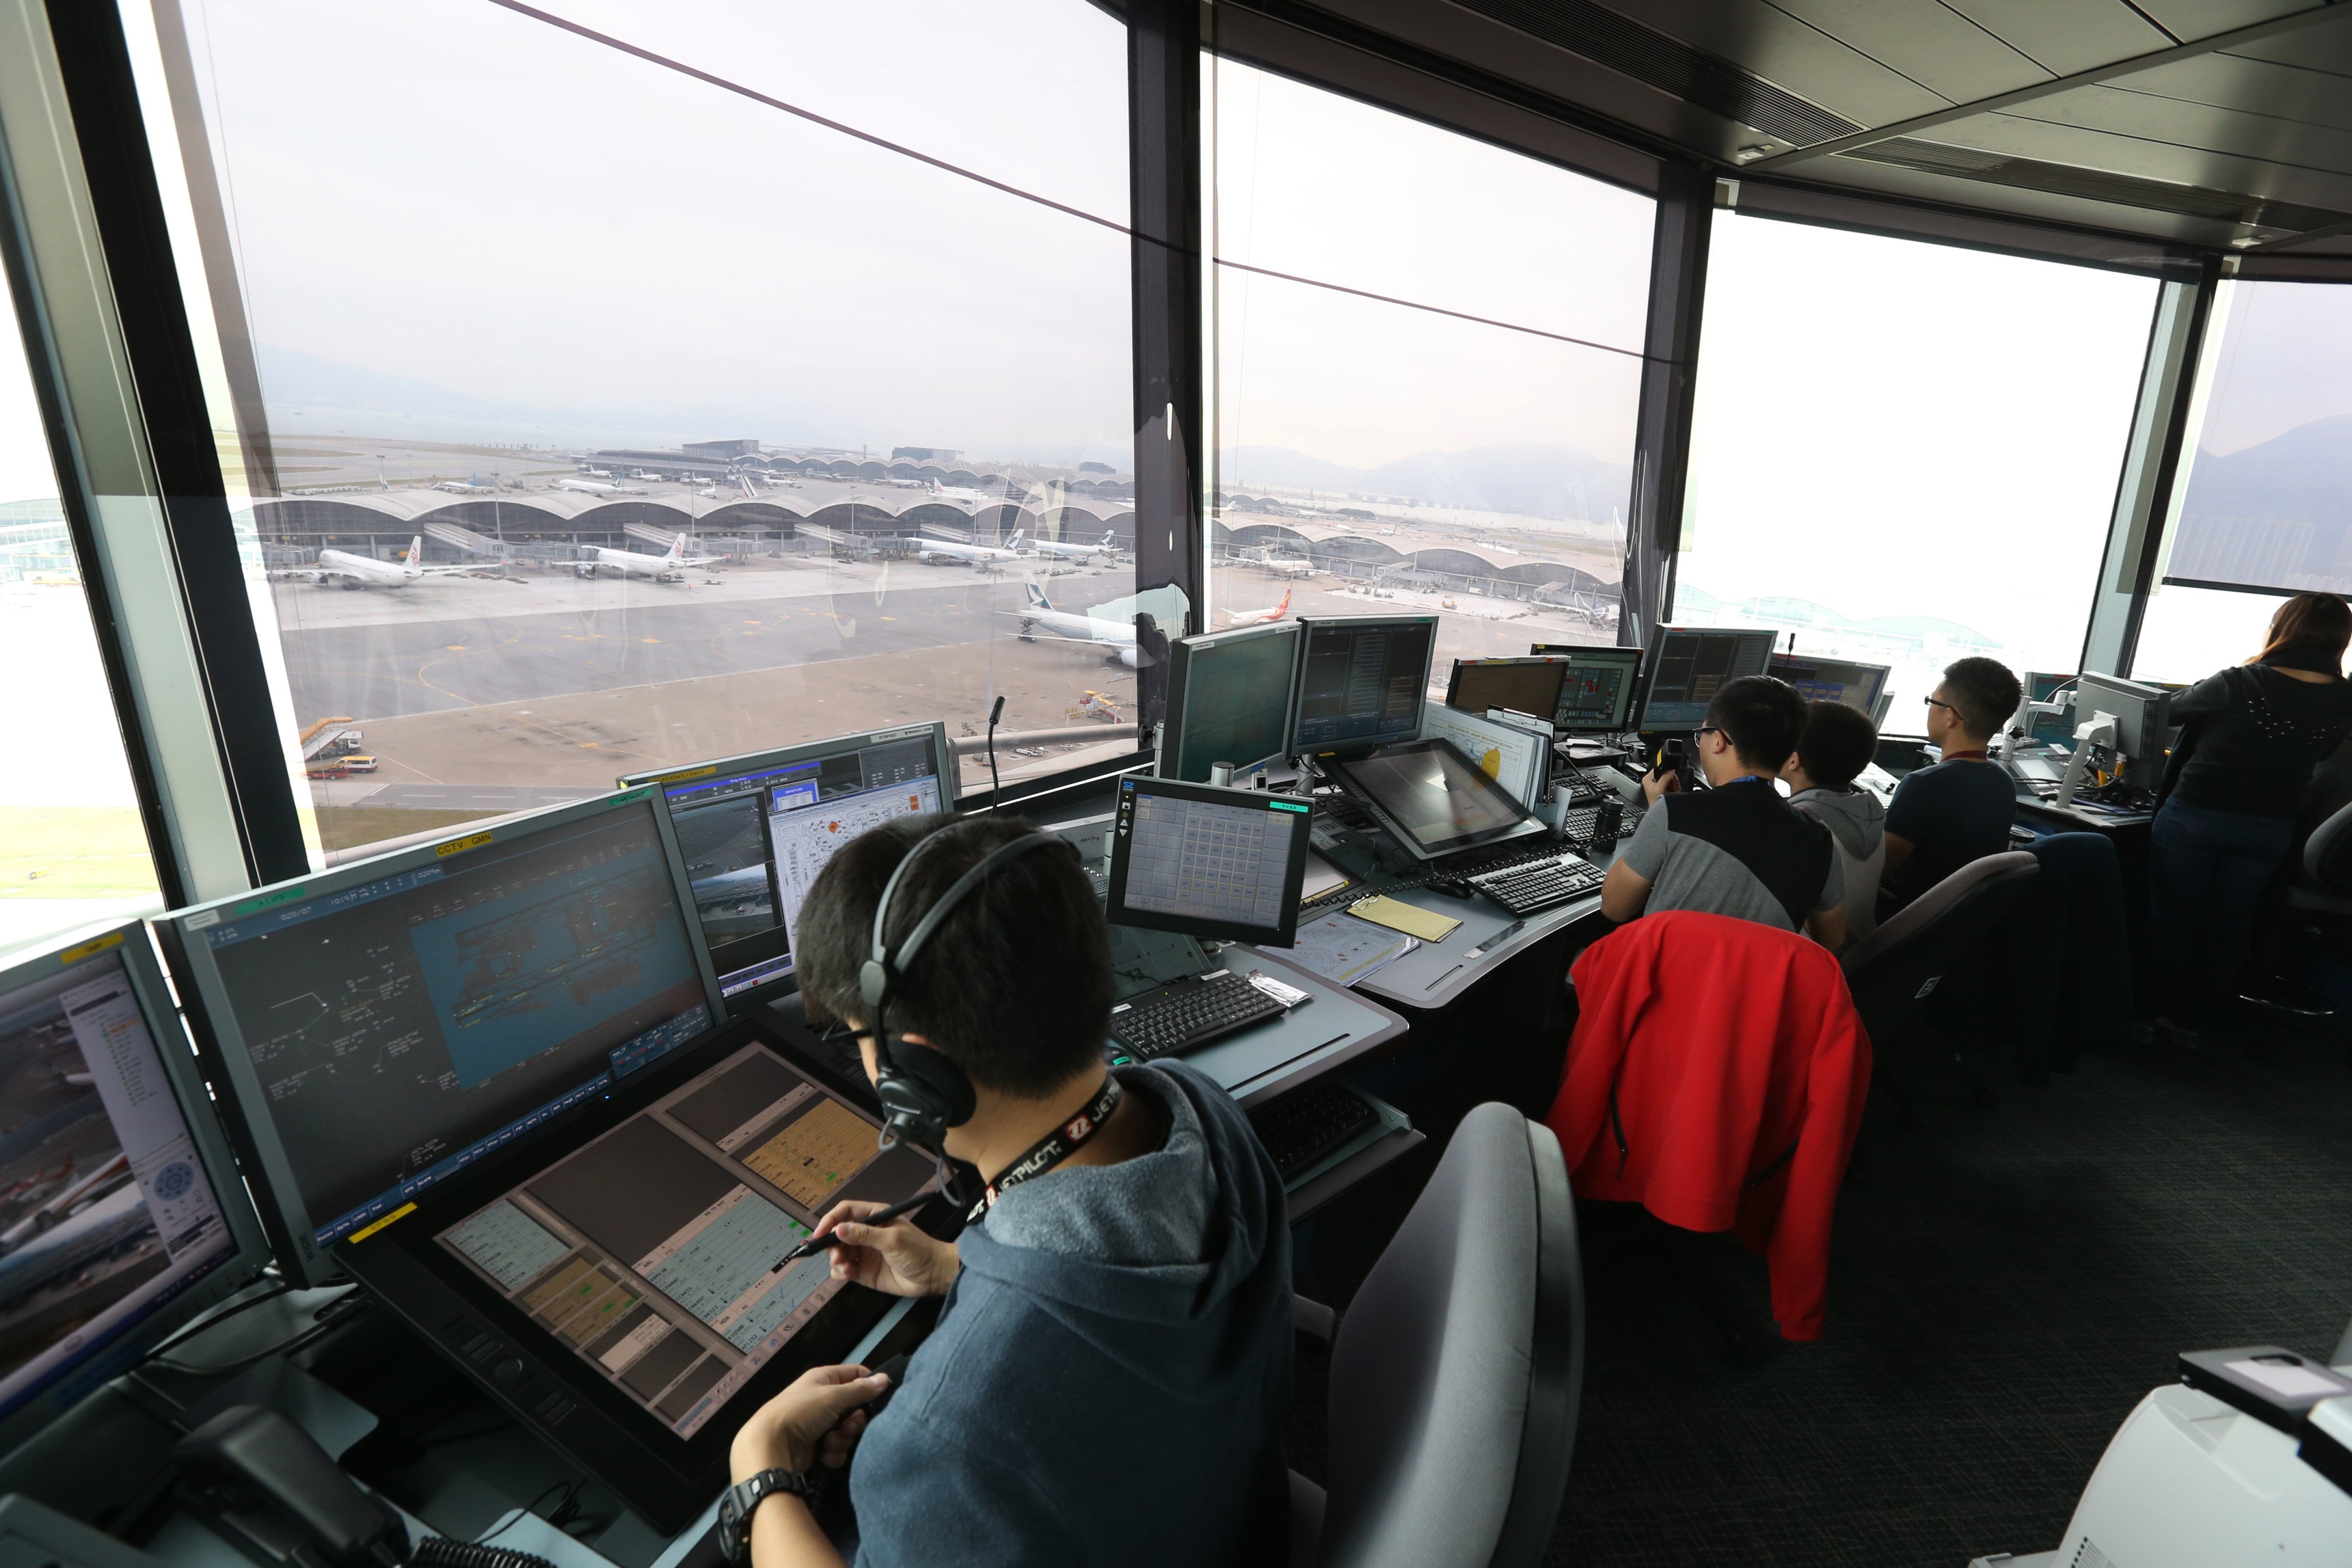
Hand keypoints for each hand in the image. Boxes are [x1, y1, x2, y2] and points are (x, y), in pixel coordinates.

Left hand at [731, 1364, 890, 1479]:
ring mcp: (818, 1425)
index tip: (878, 1398)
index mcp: (823, 1380)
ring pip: (847, 1431)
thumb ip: (860, 1390)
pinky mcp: (816, 1447)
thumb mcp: (833, 1396)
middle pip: (854, 1408)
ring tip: (829, 1442)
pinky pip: (837, 1448)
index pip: (855, 1375)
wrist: (770, 1447)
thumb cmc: (800, 1413)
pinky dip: (833, 1453)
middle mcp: (822, 1400)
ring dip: (843, 1439)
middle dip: (854, 1421)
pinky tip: (823, 1455)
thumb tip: (885, 1378)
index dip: (868, 1386)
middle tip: (847, 1427)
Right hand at [811, 1200, 958, 1297]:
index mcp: (875, 1217)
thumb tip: (839, 1229)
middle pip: (837, 1233)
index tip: (820, 1233)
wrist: (933, 1276)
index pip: (845, 1211)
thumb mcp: (892, 1239)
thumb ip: (865, 1234)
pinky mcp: (862, 1270)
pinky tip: (847, 1274)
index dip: (830, 1220)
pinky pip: (843, 1269)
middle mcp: (866, 1233)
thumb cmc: (918, 1250)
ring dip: (835, 1259)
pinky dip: (840, 1272)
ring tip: (845, 1267)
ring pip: (837, 1252)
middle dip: (831, 1244)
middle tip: (837, 1256)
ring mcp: (863, 1252)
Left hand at [1642, 767, 1679, 805]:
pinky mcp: (1664, 787)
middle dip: (1672, 780)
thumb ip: (1665, 778)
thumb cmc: (1655, 802)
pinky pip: (1672, 783)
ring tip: (1673, 790)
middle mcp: (1652, 780)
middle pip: (1666, 773)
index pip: (1659, 768)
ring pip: (1670, 778)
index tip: (1671, 777)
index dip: (1666, 771)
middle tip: (1673, 786)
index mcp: (1648, 778)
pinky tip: (1674, 791)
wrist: (1659, 813)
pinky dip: (1675, 787)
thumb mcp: (1660, 788)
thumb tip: (1671, 770)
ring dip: (1674, 784)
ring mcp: (1658, 784)